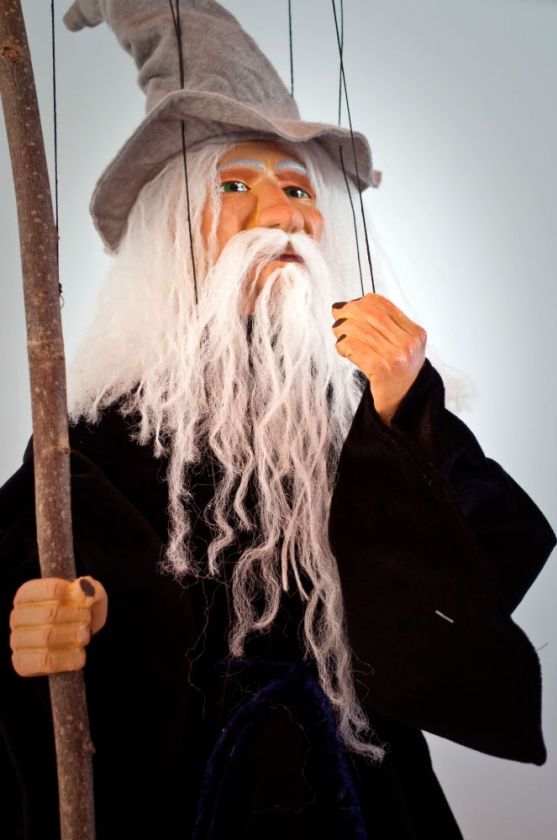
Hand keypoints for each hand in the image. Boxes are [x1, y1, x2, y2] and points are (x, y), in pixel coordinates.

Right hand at [10, 576, 107, 676]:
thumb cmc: (79, 612)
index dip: (76, 597)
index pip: (52, 589)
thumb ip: (90, 588)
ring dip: (74, 637)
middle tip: (86, 621)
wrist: (74, 640)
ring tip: (82, 637)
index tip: (86, 603)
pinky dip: (68, 659)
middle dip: (77, 618)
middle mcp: (17, 615)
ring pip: (47, 638)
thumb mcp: (90, 596)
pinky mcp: (21, 663)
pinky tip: (78, 654)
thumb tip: (82, 588)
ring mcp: (16, 640)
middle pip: (50, 613)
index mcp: (28, 593)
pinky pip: (46, 662)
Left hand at [332, 294, 426, 424]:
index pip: (384, 305)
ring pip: (360, 330)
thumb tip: (352, 304)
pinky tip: (342, 348)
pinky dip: (343, 344)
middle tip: (336, 314)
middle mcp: (409, 344)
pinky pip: (355, 347)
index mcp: (415, 334)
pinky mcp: (382, 370)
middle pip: (371, 315)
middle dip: (349, 311)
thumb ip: (385, 327)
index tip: (348, 305)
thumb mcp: (401, 347)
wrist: (401, 406)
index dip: (361, 301)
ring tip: (338, 333)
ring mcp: (397, 357)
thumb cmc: (397, 375)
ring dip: (342, 328)